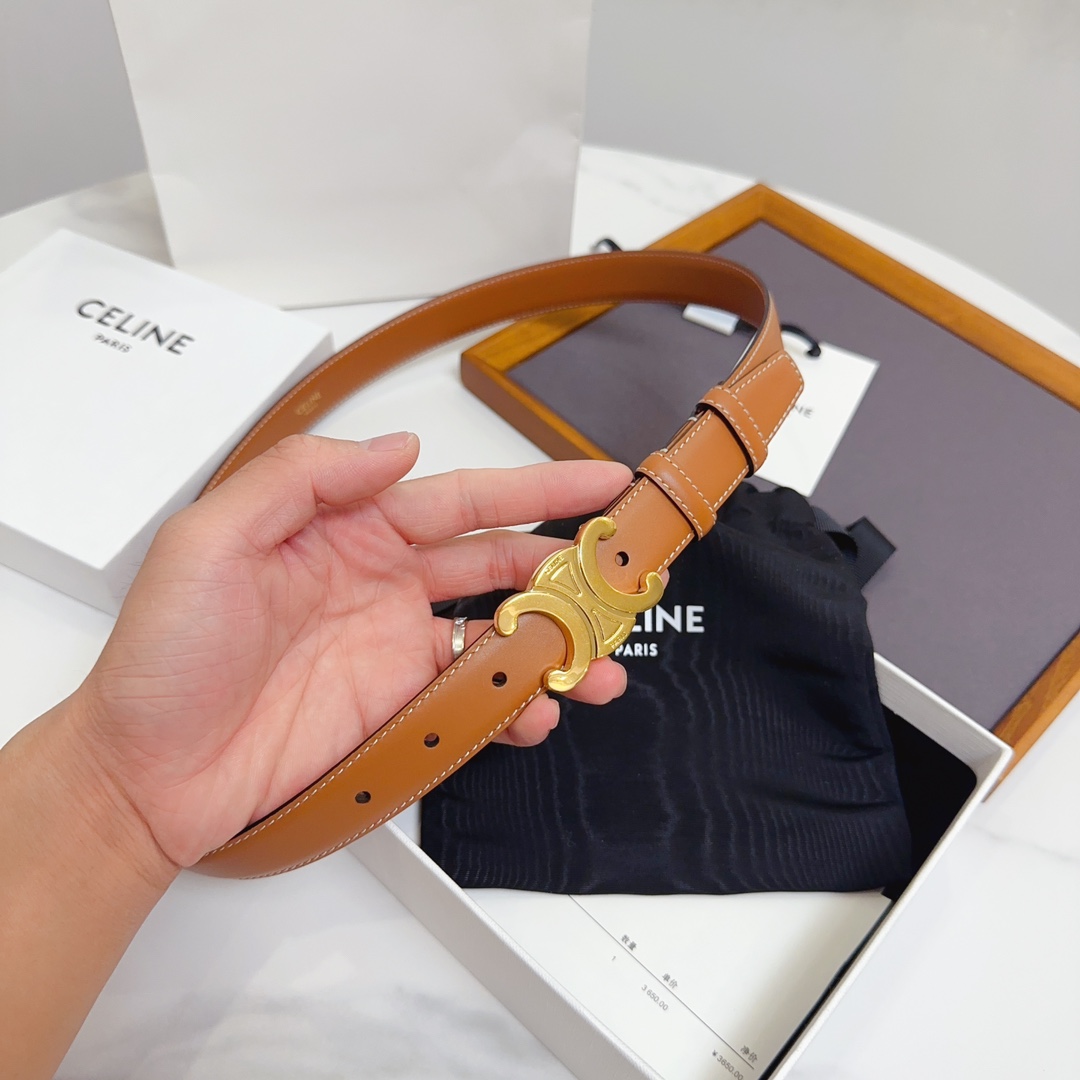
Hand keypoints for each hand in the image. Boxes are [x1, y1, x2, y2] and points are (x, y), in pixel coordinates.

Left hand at [71, 433, 632, 867]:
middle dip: (567, 565)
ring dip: (557, 646)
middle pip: (498, 564)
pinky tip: (537, 714)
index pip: (461, 499)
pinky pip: (472, 702)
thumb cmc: (165, 653)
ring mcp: (394, 652)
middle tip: (626, 571)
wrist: (146, 772)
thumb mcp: (214, 538)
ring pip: (498, 636)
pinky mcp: (396, 713)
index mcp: (348, 530)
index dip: (536, 488)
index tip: (601, 480)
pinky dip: (514, 707)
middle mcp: (383, 584)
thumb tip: (399, 449)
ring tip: (603, 664)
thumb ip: (305, 479)